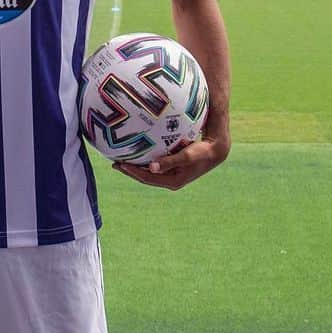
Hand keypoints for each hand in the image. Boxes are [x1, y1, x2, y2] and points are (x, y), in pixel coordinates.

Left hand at [112, 136, 228, 190]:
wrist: (216, 151)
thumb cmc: (202, 152)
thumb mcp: (186, 156)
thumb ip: (169, 161)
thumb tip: (151, 167)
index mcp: (172, 181)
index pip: (147, 178)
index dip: (132, 172)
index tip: (120, 164)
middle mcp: (170, 180)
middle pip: (145, 177)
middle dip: (130, 171)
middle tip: (115, 163)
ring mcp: (171, 175)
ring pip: (149, 172)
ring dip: (136, 166)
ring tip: (122, 160)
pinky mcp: (173, 168)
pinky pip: (155, 166)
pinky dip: (145, 161)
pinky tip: (138, 154)